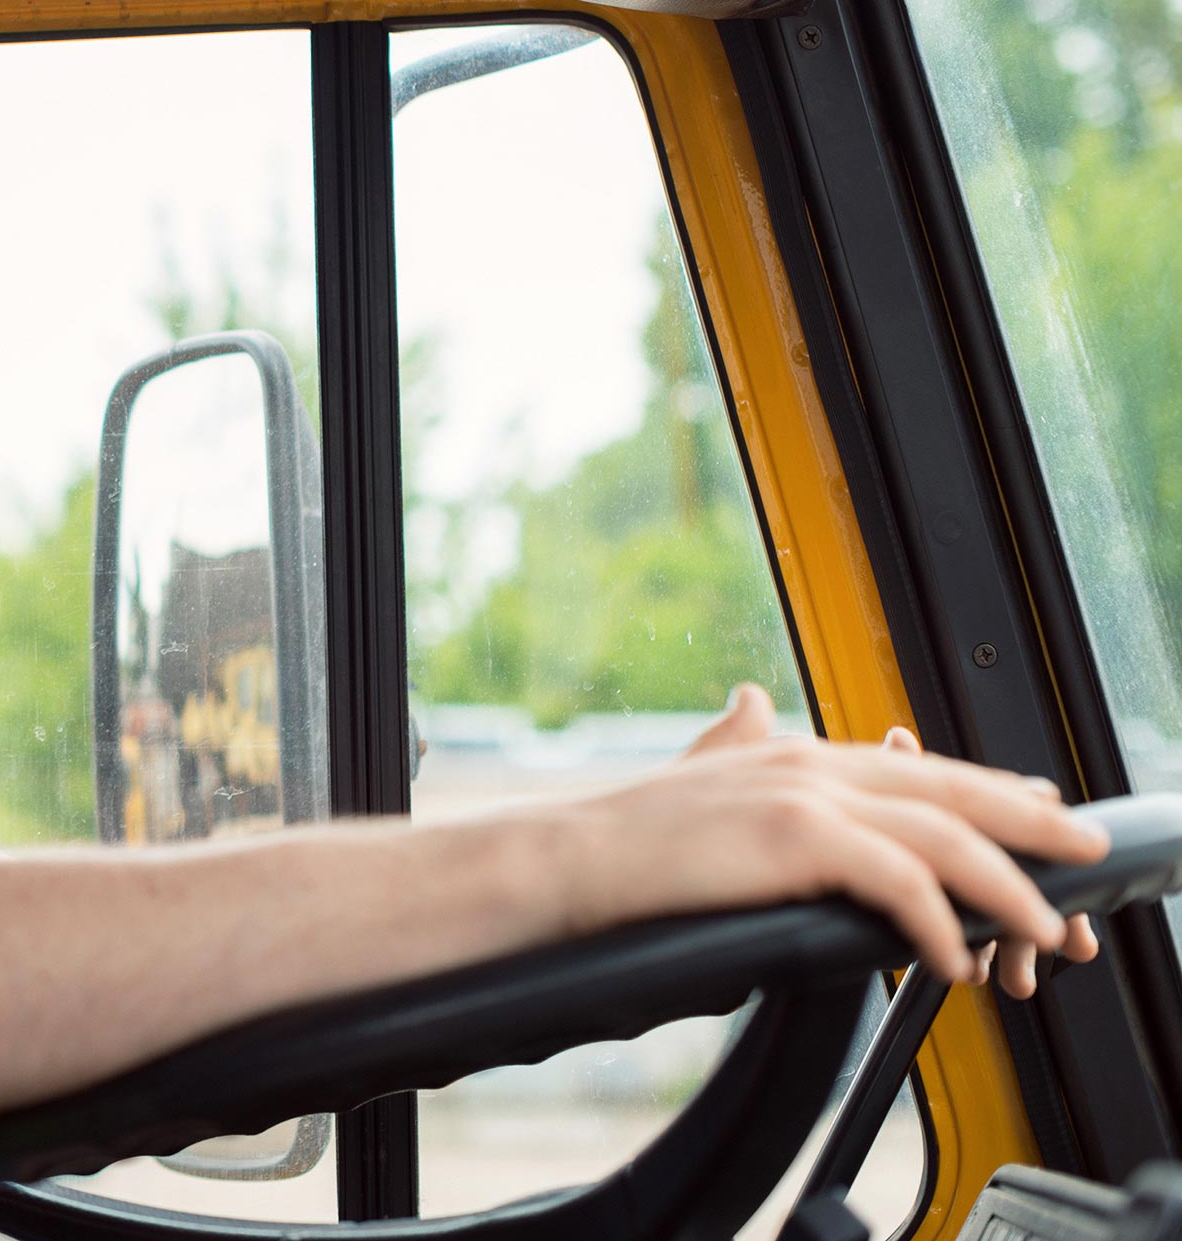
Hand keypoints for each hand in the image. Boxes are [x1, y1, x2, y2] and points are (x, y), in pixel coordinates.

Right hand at [554, 683, 1109, 985]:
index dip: (987, 789)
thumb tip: (750, 698)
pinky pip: (899, 884)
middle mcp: (813, 762)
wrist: (572, 859)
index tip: (1039, 806)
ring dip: (1007, 889)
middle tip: (1087, 849)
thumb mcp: (697, 769)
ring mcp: (808, 796)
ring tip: (1042, 934)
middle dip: (1031, 822)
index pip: (918, 767)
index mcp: (797, 750)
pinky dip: (939, 925)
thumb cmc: (629, 837)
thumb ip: (733, 737)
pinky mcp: (797, 838)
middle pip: (952, 791)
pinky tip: (953, 961)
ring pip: (943, 838)